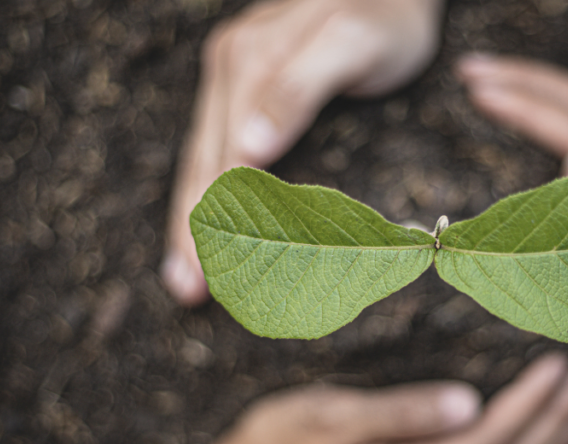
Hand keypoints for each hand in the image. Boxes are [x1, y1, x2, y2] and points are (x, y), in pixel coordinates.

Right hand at [162, 0, 445, 305]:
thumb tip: (247, 150)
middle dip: (191, 231)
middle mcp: (229, 68)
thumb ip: (300, 89)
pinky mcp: (243, 82)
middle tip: (188, 293)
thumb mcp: (351, 44)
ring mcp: (232, 74)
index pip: (220, 159)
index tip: (208, 275)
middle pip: (201, 163)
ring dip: (191, 218)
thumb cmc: (383, 17)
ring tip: (184, 276)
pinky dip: (207, 190)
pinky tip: (203, 222)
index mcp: (248, 63)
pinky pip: (216, 144)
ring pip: (202, 157)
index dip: (211, 219)